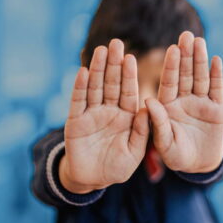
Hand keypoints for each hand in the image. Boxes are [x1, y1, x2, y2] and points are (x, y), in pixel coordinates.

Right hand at [61, 39, 149, 193]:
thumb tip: (147, 108)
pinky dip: (79, 87)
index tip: (131, 58)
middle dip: (113, 64)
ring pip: (94, 87)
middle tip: (115, 43)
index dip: (129, 75)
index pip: (129, 92)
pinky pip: (77, 102)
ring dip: (96, 69)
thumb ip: (141, 132)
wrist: (92, 179)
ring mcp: (92, 114)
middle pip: (112, 84)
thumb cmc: (117, 167)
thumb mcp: (134, 152)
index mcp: (127, 116)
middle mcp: (110, 111)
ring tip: (99, 50)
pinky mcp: (75, 121)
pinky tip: (82, 71)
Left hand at [145, 31, 222, 173]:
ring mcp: (200, 102)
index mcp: (167, 105)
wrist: (198, 164)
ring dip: (200, 60)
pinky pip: (217, 89)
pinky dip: (216, 75)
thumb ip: (157, 122)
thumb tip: (148, 100)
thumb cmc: (176, 155)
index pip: (169, 82)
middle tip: (186, 35)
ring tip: (200, 42)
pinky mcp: (217, 108)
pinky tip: (216, 60)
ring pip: (200, 77)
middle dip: (186, 56)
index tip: (172, 49)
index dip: (171, 66)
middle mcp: (183, 99)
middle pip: (185, 74)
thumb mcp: (164, 142)